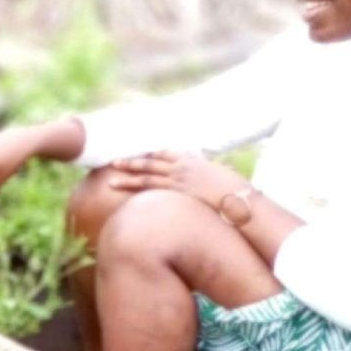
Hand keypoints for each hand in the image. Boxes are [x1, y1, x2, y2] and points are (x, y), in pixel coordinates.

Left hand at [105, 151, 243, 208]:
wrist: (240, 196)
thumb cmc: (234, 191)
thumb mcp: (220, 177)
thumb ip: (211, 174)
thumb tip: (214, 177)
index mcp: (192, 161)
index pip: (166, 154)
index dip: (149, 154)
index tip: (137, 154)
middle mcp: (182, 167)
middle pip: (151, 162)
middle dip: (132, 162)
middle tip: (114, 162)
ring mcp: (178, 178)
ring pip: (147, 175)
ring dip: (128, 176)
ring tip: (111, 178)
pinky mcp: (176, 191)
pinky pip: (150, 188)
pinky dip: (134, 188)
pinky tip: (121, 190)